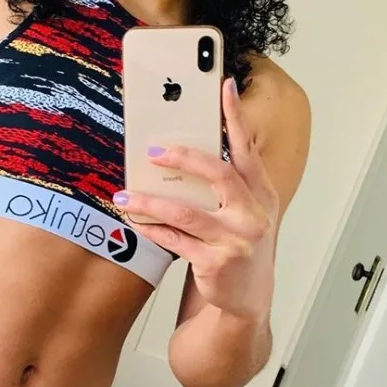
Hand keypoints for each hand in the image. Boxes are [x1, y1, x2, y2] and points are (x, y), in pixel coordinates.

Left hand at [115, 78, 278, 320]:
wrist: (248, 299)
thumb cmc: (242, 245)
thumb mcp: (246, 212)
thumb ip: (230, 184)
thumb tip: (186, 152)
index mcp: (262, 194)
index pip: (247, 149)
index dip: (235, 118)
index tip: (223, 87)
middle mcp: (253, 214)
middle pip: (218, 174)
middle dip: (183, 158)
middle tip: (153, 151)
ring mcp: (235, 240)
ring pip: (185, 212)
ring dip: (150, 202)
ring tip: (125, 196)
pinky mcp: (215, 263)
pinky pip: (175, 239)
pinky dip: (152, 228)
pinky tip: (135, 221)